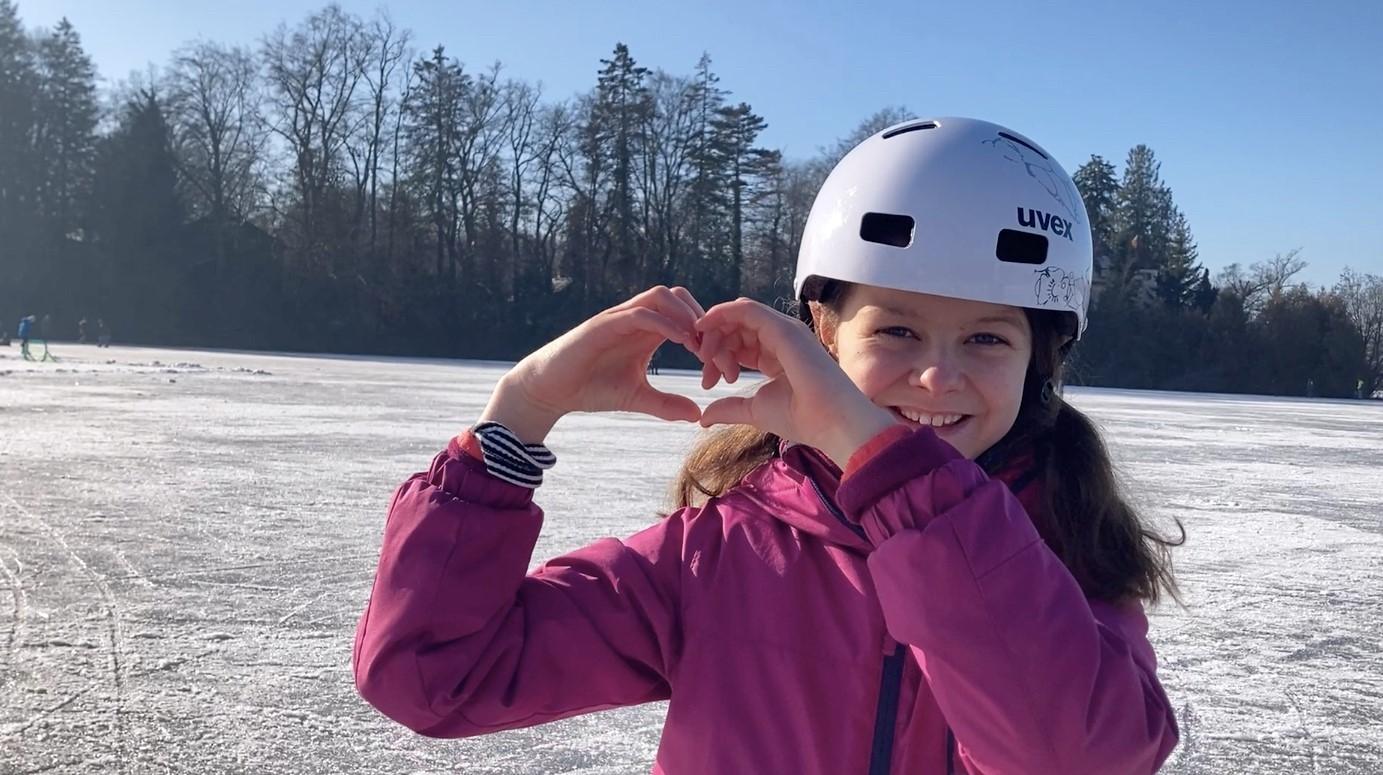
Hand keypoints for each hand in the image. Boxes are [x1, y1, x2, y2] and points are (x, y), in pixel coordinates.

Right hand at [480, 286, 706, 442]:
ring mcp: (619, 317)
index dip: (709, 335)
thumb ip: (666, 403)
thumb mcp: (636, 397)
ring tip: (700, 345)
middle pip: (679, 297)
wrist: (550, 390)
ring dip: (686, 315)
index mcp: (647, 331)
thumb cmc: (590, 389)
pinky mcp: (604, 324)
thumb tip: (697, 414)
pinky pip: (639, 313)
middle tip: (716, 353)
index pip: (687, 316)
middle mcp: (635, 318)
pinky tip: (680, 342)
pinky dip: (664, 323)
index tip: (721, 364)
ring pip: (661, 296)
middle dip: (703, 320)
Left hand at [694, 298, 895, 466]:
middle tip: (707, 376)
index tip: (708, 381)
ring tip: (707, 361)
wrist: (831, 423)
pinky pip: (746, 310)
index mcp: (776, 355)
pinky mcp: (783, 328)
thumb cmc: (802, 418)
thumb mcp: (755, 410)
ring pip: (738, 317)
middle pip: (736, 328)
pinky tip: (705, 326)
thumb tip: (704, 417)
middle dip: (714, 347)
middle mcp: (781, 338)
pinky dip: (722, 313)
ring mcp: (784, 330)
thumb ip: (730, 407)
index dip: (719, 355)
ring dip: (715, 333)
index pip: (741, 343)